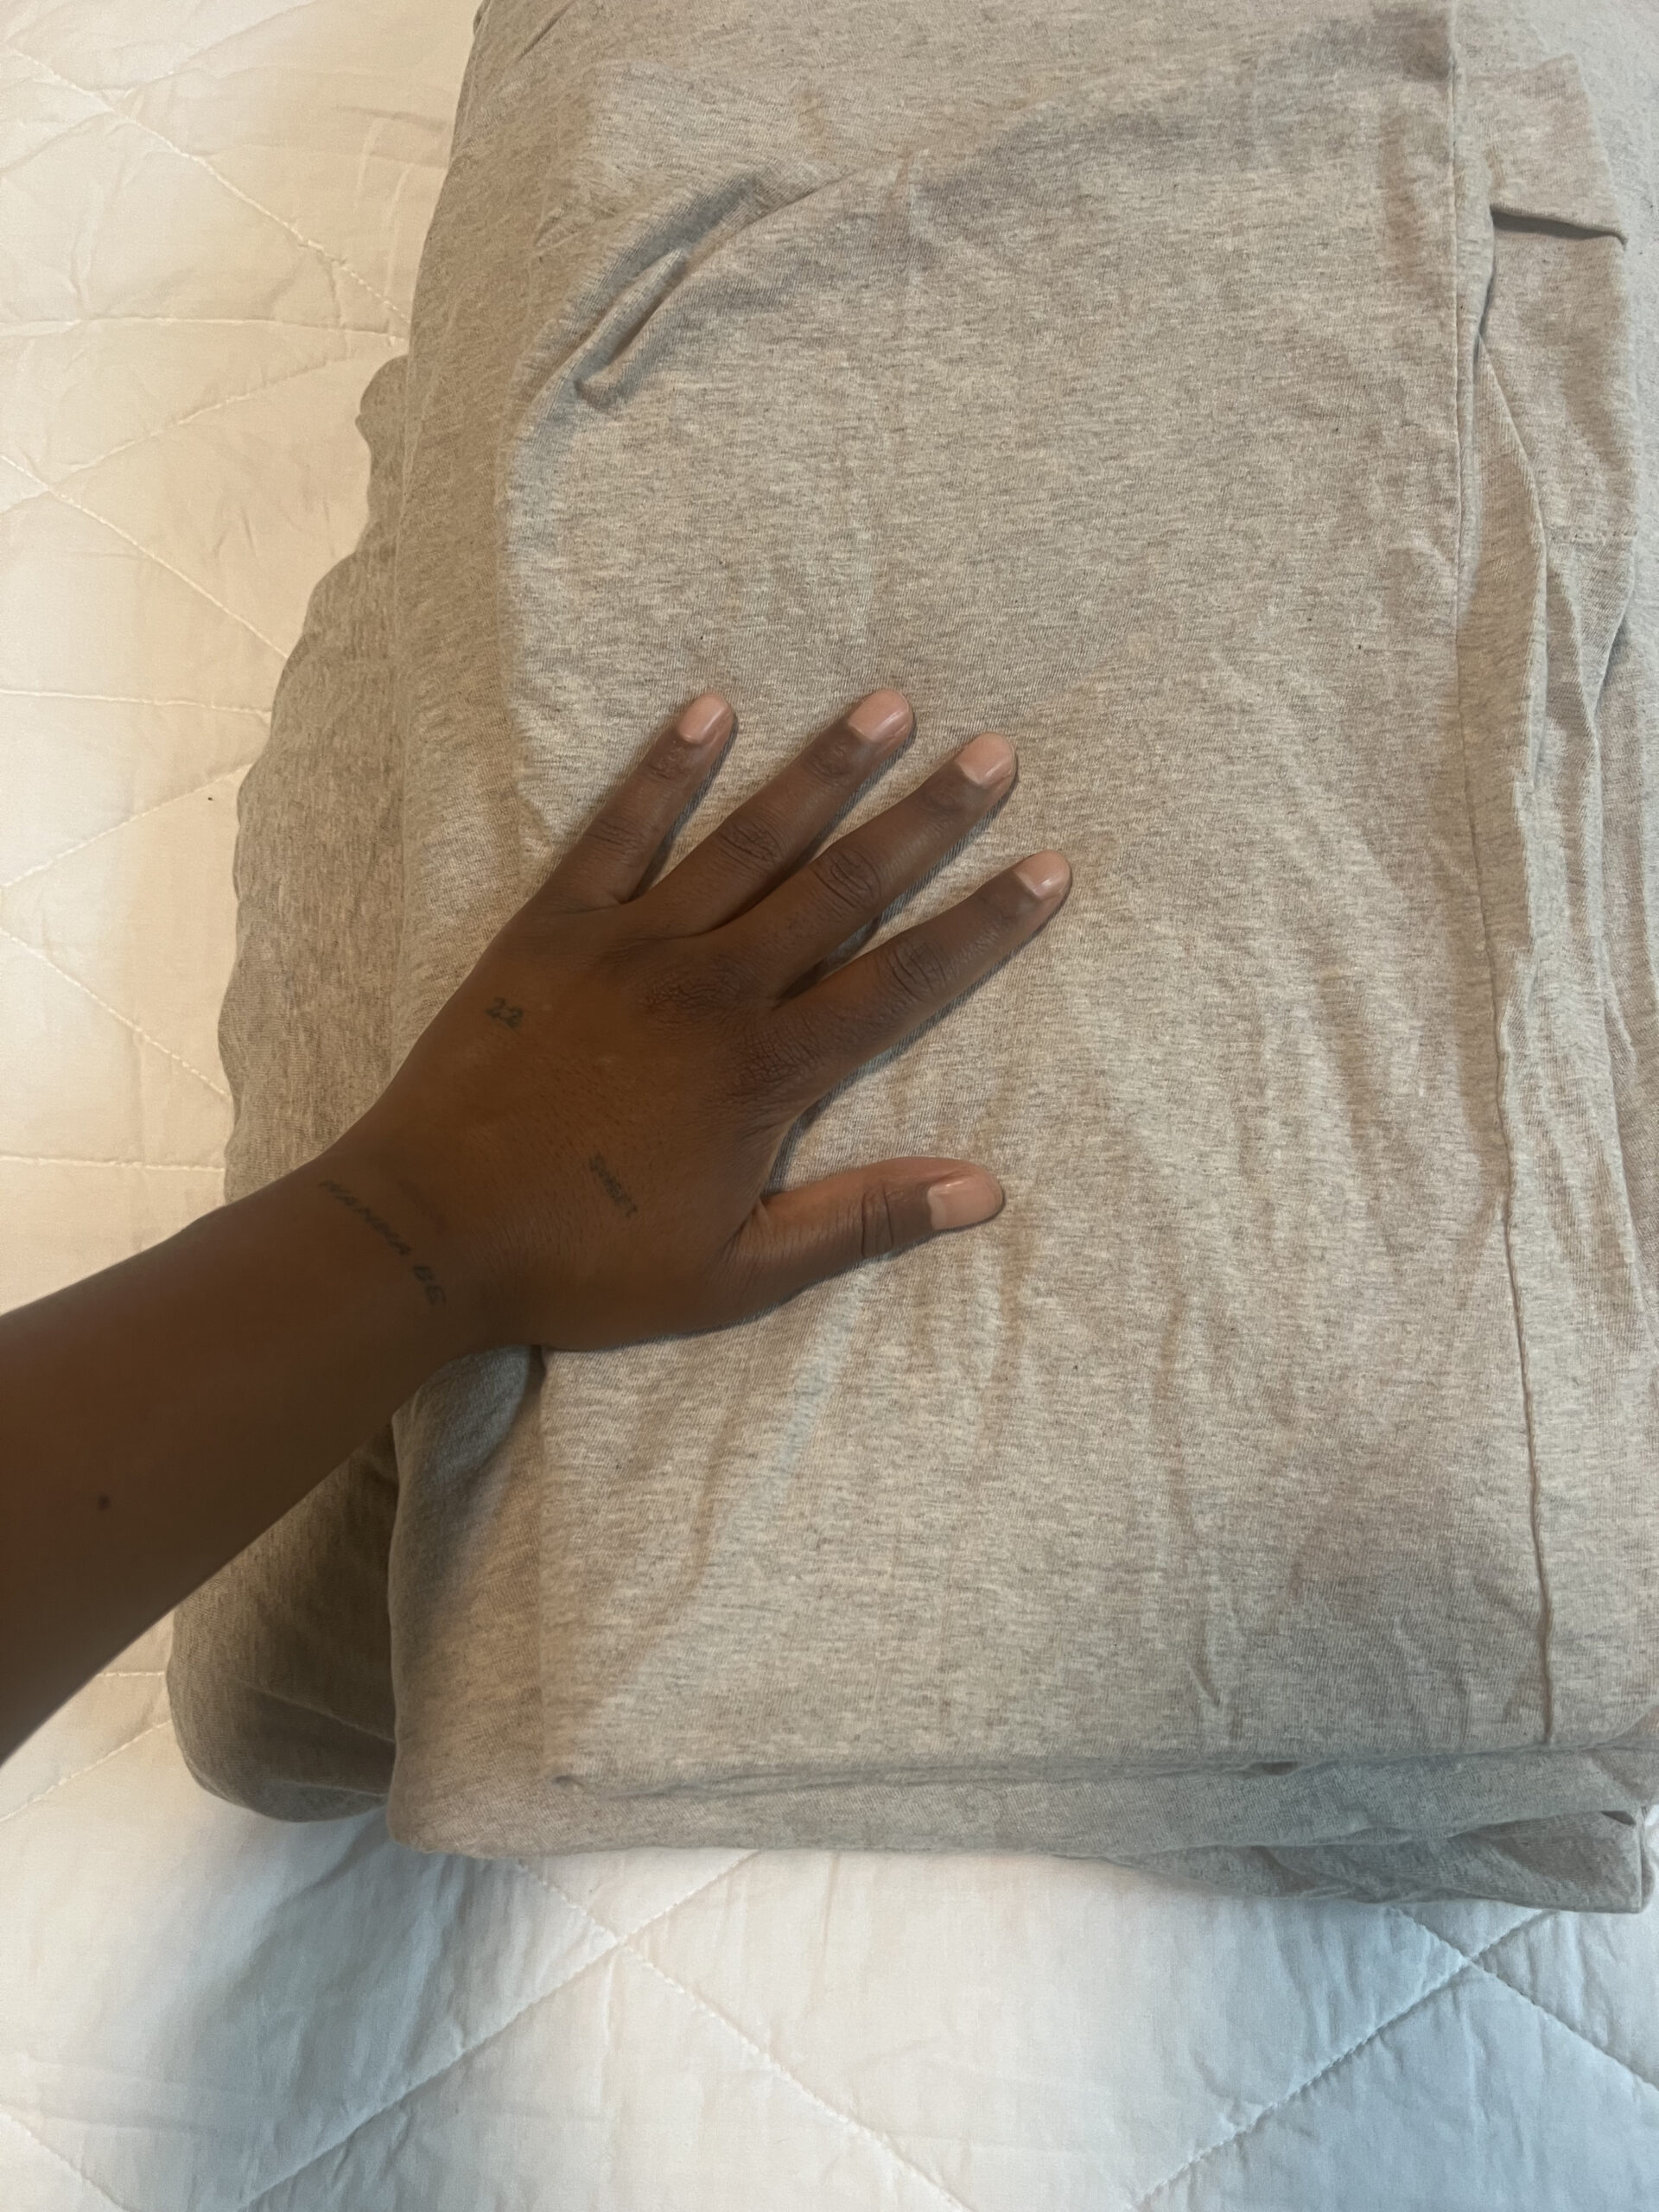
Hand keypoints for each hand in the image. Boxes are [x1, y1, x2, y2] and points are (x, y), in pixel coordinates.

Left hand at [340, 687, 1070, 1353]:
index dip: (982, 925)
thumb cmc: (583, 1264)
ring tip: (888, 706)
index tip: (1046, 868)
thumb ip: (859, 1222)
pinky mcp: (554, 928)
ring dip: (823, 771)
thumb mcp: (736, 1274)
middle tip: (991, 753)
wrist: (428, 1233)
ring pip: (748, 841)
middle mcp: (713, 989)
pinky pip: (620, 831)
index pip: (902, 982)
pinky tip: (710, 711)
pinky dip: (665, 770)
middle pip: (842, 886)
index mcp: (765, 1072)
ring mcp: (632, 947)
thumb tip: (984, 1191)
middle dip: (925, 818)